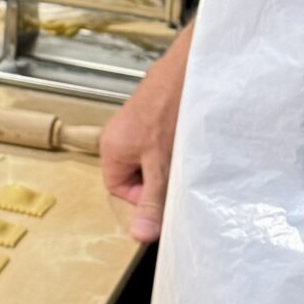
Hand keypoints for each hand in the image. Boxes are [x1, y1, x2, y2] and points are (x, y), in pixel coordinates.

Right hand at [100, 27, 191, 242]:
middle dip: (158, 176)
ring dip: (170, 160)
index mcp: (112, 148)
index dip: (142, 195)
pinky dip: (176, 143)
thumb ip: (152, 200)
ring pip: (151, 157)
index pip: (118, 189)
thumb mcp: (162, 165)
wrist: (192, 67)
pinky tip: (190, 137)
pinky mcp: (156, 112)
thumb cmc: (171, 111)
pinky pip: (161, 140)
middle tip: (178, 170)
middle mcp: (120, 134)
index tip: (164, 190)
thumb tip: (140, 236)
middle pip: (135, 173)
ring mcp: (138, 121)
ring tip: (185, 152)